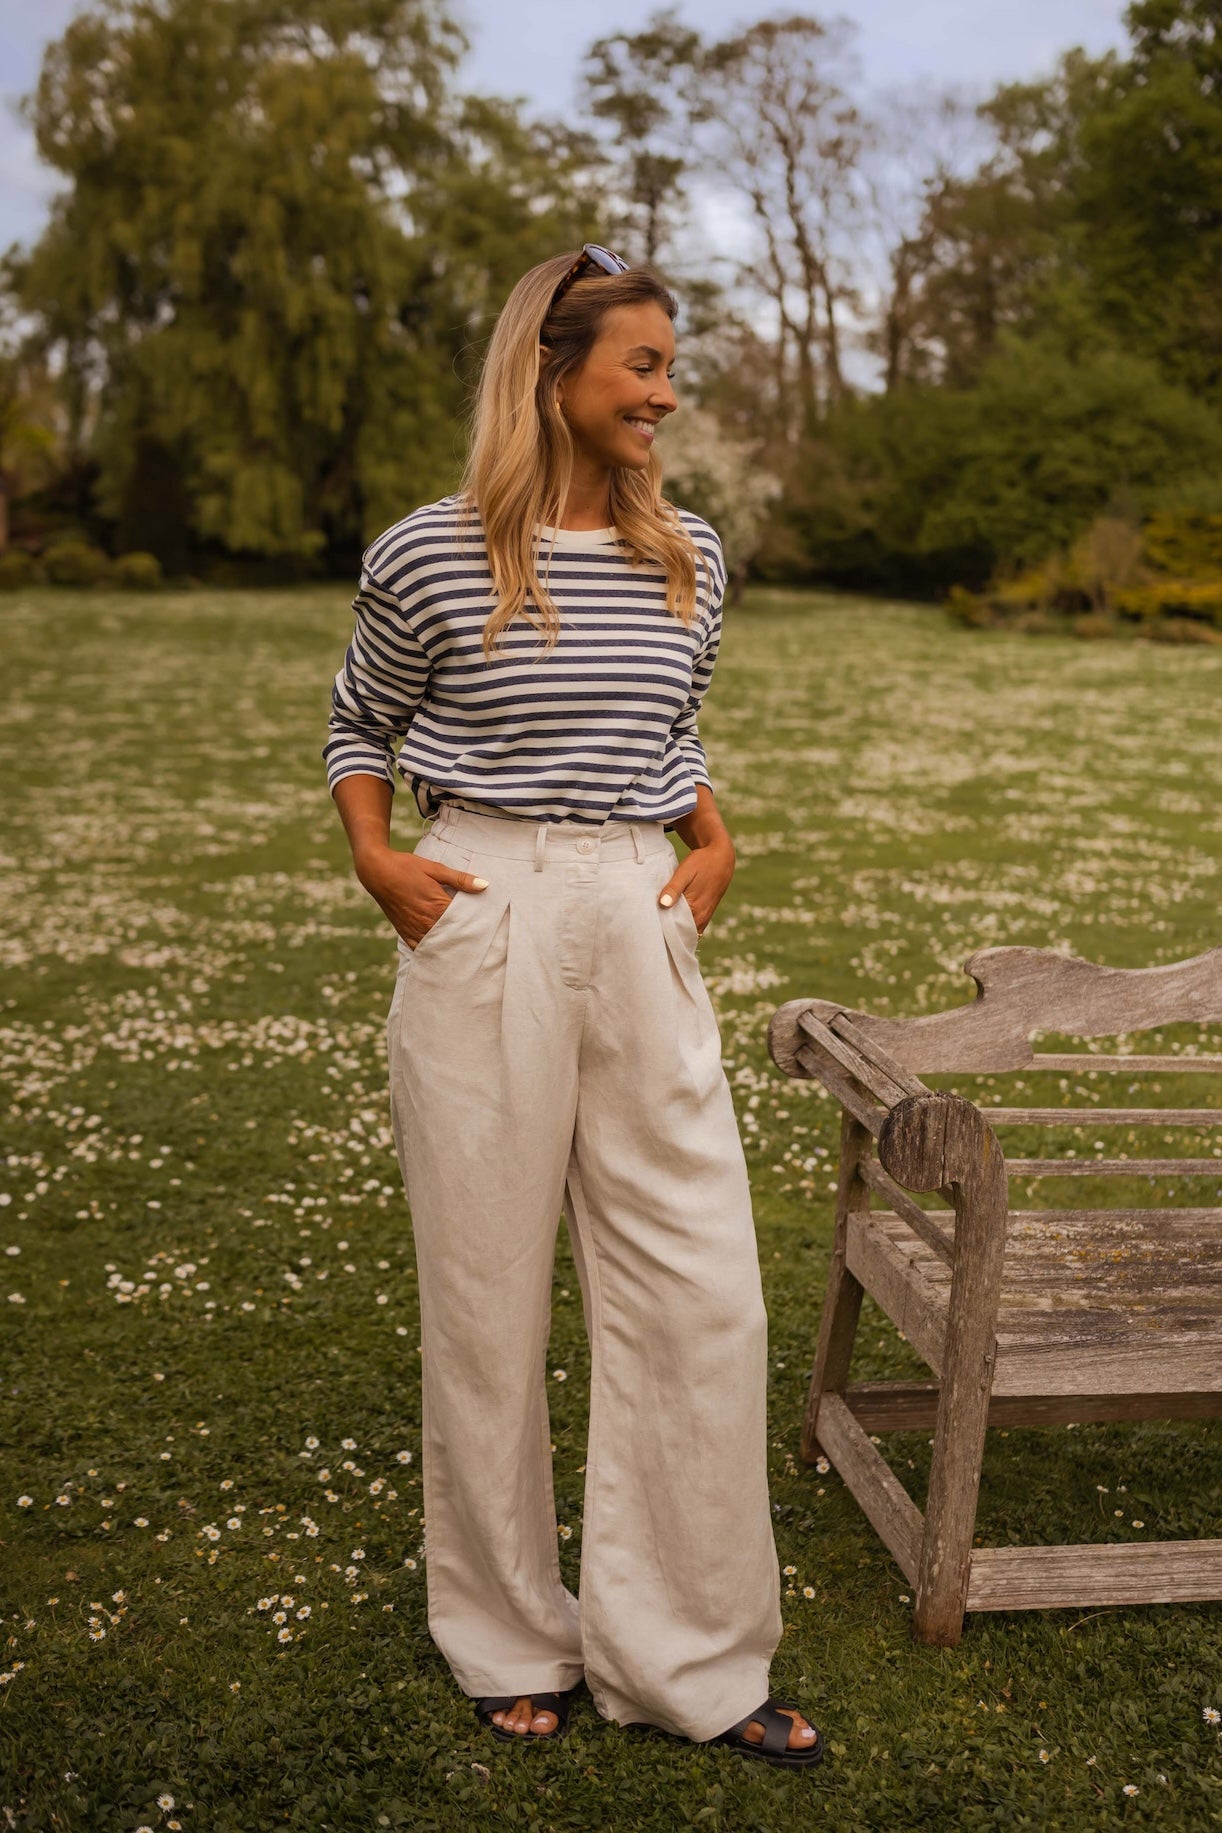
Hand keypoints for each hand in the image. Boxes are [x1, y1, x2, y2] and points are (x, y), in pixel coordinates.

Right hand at [355, 845, 487, 948]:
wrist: (377, 872)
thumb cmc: (407, 867)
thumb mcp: (435, 869)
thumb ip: (460, 880)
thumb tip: (485, 885)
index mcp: (437, 906)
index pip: (464, 922)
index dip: (477, 925)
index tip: (489, 928)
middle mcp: (426, 922)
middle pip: (453, 937)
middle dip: (466, 939)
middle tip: (482, 944)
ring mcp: (415, 929)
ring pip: (438, 946)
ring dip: (450, 947)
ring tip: (466, 951)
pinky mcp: (405, 933)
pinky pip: (421, 948)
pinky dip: (432, 950)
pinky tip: (442, 952)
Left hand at [658, 834, 734, 935]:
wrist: (721, 857)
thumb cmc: (701, 863)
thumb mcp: (685, 872)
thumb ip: (674, 889)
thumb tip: (663, 904)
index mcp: (696, 911)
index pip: (676, 931)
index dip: (662, 932)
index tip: (649, 929)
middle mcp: (702, 918)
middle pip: (681, 934)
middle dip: (667, 934)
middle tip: (649, 929)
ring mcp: (705, 917)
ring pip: (687, 931)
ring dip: (674, 929)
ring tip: (658, 925)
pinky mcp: (705, 913)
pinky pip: (692, 926)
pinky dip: (682, 924)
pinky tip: (670, 918)